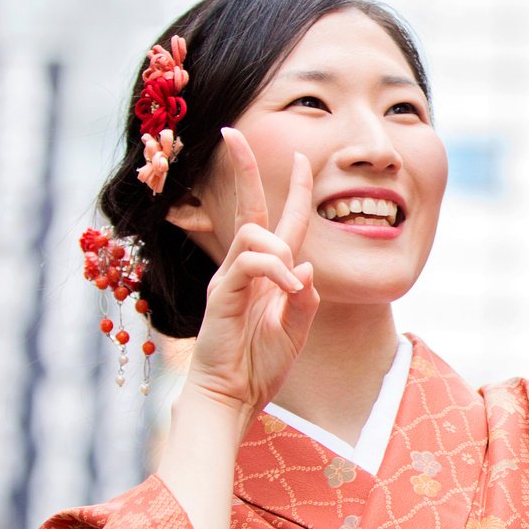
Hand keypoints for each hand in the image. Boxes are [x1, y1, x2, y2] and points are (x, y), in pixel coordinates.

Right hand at [181, 128, 318, 426]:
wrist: (233, 396)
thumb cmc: (260, 365)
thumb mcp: (297, 330)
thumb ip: (305, 299)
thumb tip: (307, 267)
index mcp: (269, 275)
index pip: (282, 222)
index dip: (293, 189)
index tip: (299, 156)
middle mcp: (247, 269)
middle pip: (247, 208)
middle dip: (243, 170)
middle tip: (233, 133)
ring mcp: (230, 279)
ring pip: (253, 233)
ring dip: (280, 249)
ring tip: (290, 285)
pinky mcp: (220, 293)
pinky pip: (250, 262)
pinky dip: (274, 269)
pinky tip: (287, 290)